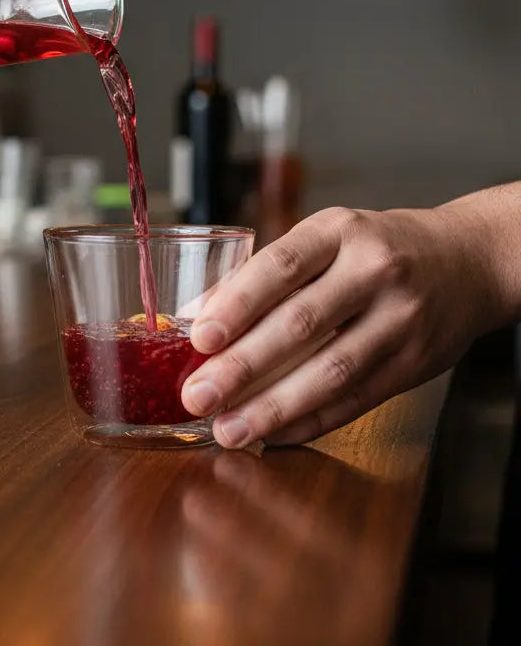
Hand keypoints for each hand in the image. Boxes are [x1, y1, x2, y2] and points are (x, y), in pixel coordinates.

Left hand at [180, 198, 516, 447]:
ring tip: (229, 428)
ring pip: (330, 371)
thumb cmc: (374, 247)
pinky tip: (273, 434)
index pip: (280, 266)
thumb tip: (196, 314)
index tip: (199, 337)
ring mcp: (400, 318)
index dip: (237, 304)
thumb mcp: (324, 238)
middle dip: (243, 366)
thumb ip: (265, 273)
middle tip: (197, 395)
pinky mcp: (416, 362)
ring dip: (273, 407)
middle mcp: (373, 270)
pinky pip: (357, 399)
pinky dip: (311, 420)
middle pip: (300, 324)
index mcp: (338, 231)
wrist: (468, 260)